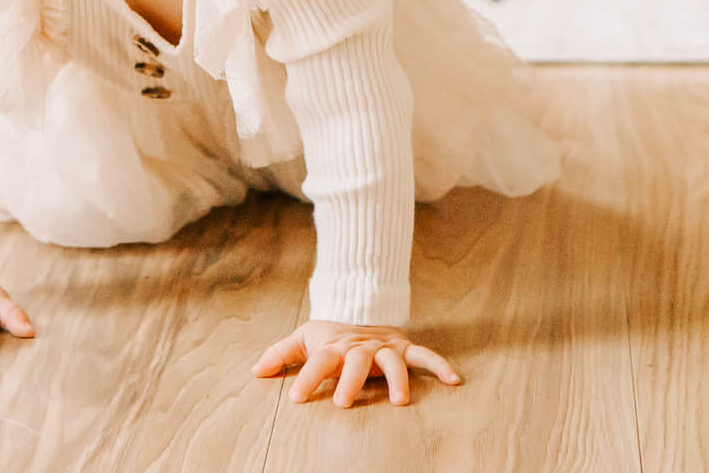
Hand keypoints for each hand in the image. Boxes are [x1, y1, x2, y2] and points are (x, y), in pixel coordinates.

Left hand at [253, 320, 461, 406]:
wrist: (360, 306)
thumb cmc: (330, 333)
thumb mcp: (303, 338)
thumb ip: (280, 354)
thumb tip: (254, 371)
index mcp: (334, 347)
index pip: (318, 363)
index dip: (306, 378)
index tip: (296, 397)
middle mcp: (360, 347)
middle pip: (356, 362)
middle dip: (351, 381)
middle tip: (345, 402)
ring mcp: (384, 347)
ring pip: (392, 362)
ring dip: (397, 380)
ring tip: (400, 401)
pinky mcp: (404, 348)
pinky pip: (425, 355)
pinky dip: (439, 366)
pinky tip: (454, 380)